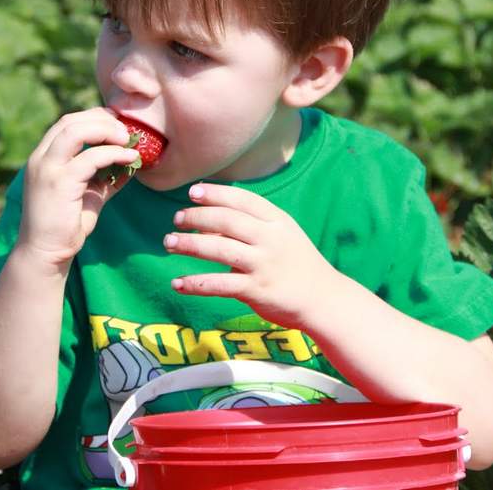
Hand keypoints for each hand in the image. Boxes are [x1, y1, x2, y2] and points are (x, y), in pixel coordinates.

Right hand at [17, 108, 141, 267]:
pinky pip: (90, 158)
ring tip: (127, 140)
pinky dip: (113, 153)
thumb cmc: (66, 225)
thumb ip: (105, 176)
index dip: (95, 117)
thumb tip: (132, 162)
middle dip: (102, 120)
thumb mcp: (89, 193)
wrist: (46, 253)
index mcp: (43, 157)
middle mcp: (40, 158)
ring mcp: (46, 169)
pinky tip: (130, 158)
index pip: (67, 122)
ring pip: (75, 131)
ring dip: (106, 130)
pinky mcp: (58, 183)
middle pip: (70, 121)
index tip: (118, 124)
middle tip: (126, 131)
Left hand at [163, 183, 341, 330]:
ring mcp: (264, 264)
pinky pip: (219, 284)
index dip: (215, 193)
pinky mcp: (257, 290)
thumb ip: (249, 227)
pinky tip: (177, 283)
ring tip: (169, 242)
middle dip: (196, 217)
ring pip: (219, 249)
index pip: (242, 200)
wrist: (324, 299)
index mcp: (277, 221)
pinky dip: (195, 283)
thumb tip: (207, 224)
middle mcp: (271, 239)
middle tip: (177, 219)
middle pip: (226, 221)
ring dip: (189, 244)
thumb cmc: (297, 263)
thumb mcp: (281, 236)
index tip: (192, 192)